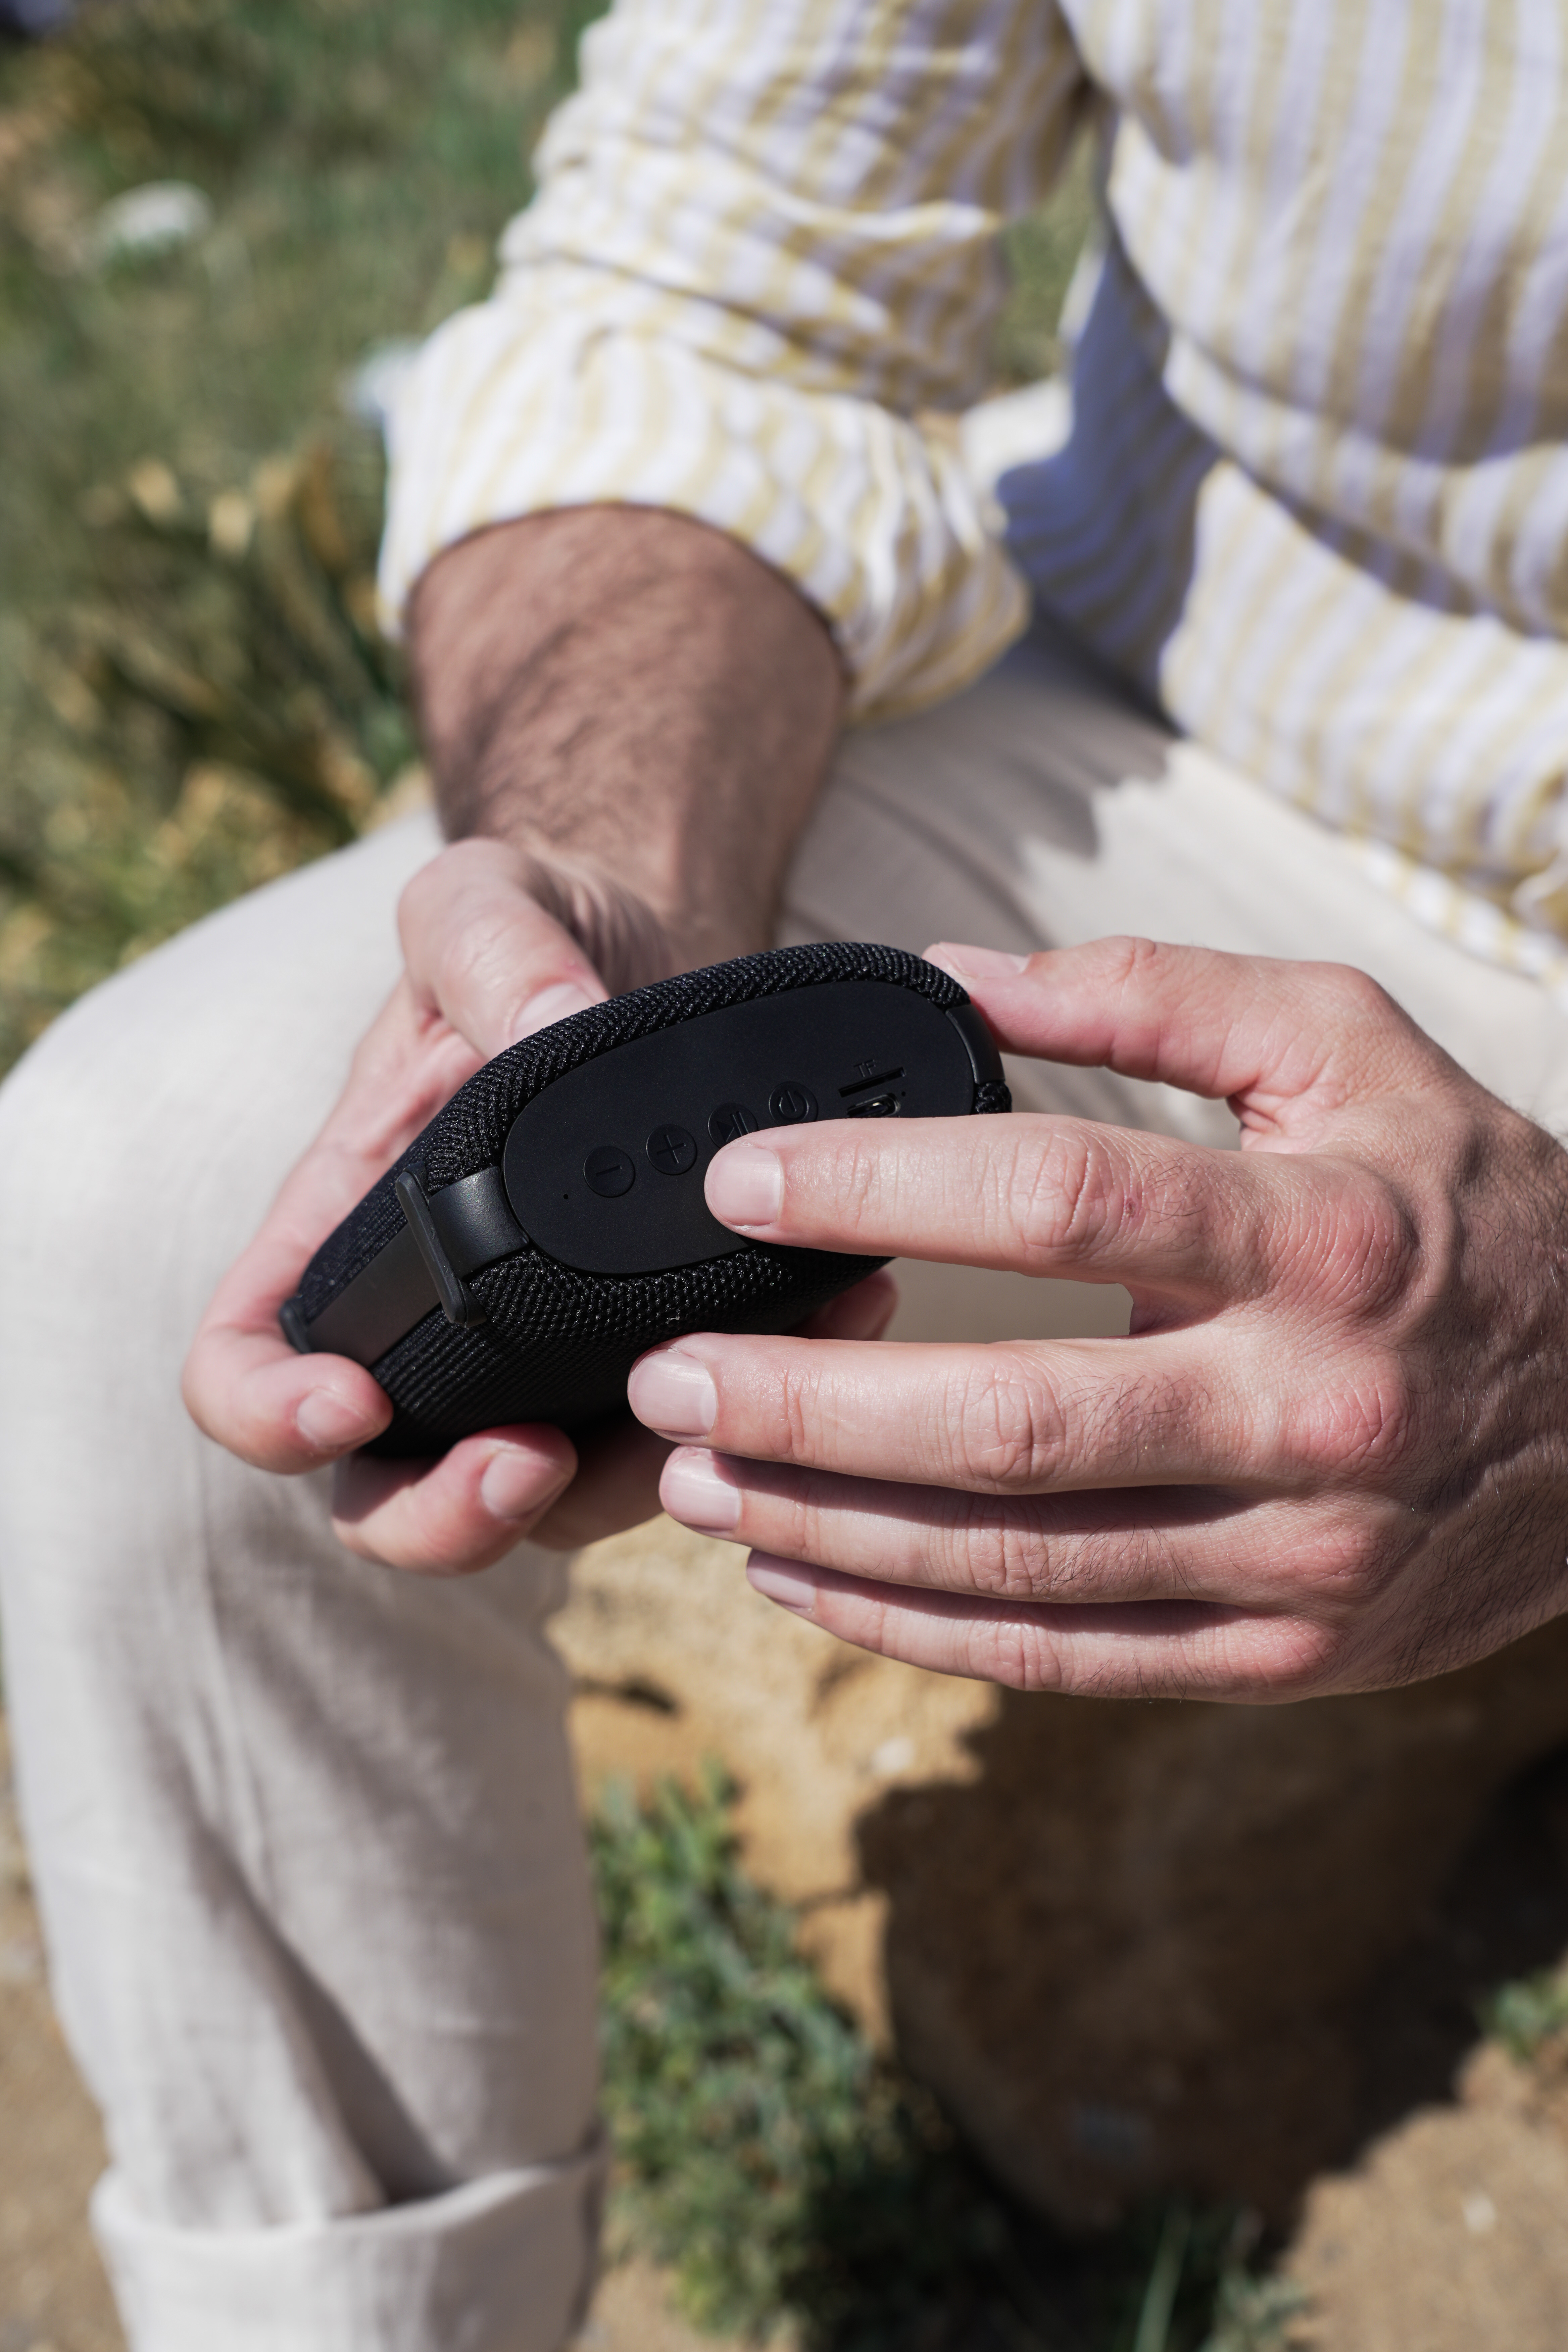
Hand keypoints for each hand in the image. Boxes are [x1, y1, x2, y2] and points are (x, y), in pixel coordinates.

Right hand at [183, 838, 676, 1571]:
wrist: (650, 949)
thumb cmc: (533, 931)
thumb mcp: (487, 901)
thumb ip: (493, 945)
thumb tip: (554, 1021)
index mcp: (339, 1230)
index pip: (247, 1362)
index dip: (272, 1412)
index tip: (348, 1402)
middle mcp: (426, 1323)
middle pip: (385, 1492)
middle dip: (448, 1514)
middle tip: (535, 1459)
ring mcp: (538, 1362)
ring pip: (546, 1505)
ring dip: (623, 1486)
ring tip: (719, 1397)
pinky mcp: (646, 1361)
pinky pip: (679, 1441)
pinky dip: (748, 1419)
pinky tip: (837, 1323)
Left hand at [629, 937, 1567, 1699]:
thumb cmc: (1458, 1201)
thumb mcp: (1347, 1047)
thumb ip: (1158, 992)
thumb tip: (954, 979)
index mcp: (1323, 1237)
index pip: (1063, 1201)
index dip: (883, 1186)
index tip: (741, 1183)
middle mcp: (1310, 1409)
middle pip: (1012, 1418)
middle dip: (808, 1406)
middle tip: (663, 1379)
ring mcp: (1300, 1554)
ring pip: (1018, 1562)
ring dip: (831, 1528)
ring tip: (695, 1486)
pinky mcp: (1285, 1652)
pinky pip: (1068, 1657)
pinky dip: (917, 1627)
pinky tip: (805, 1581)